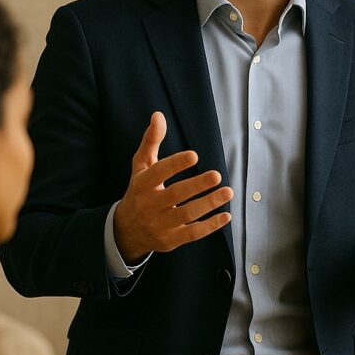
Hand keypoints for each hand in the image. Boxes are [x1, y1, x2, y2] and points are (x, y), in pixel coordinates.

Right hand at [114, 112, 233, 262]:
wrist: (126, 231)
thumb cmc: (139, 191)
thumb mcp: (141, 166)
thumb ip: (151, 141)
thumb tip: (158, 115)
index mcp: (142, 184)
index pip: (158, 173)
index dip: (175, 164)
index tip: (194, 155)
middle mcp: (149, 205)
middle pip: (175, 195)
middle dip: (197, 186)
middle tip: (217, 175)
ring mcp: (160, 225)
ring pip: (186, 215)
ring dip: (209, 204)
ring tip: (228, 191)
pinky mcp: (171, 240)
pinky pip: (193, 234)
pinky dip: (211, 226)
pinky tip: (226, 215)